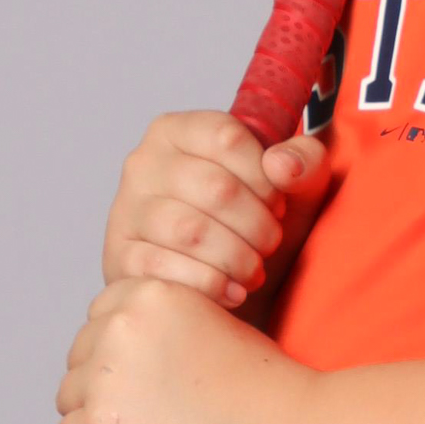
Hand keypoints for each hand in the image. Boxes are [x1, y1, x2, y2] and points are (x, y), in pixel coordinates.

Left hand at [55, 275, 311, 423]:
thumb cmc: (265, 390)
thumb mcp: (213, 326)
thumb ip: (163, 328)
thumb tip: (115, 356)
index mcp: (151, 291)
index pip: (102, 316)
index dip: (127, 352)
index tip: (158, 379)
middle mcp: (121, 324)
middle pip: (81, 357)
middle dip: (109, 384)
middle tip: (160, 414)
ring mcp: (107, 375)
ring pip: (71, 398)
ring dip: (101, 419)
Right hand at [102, 111, 330, 306]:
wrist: (217, 283)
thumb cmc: (254, 222)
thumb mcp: (293, 185)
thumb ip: (304, 161)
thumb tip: (282, 167)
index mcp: (178, 130)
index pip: (228, 137)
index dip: (265, 176)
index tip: (277, 202)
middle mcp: (143, 163)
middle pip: (216, 188)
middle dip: (258, 224)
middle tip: (270, 243)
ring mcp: (126, 210)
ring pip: (190, 231)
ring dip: (237, 258)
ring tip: (254, 270)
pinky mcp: (120, 257)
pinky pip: (165, 270)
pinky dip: (211, 286)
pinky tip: (233, 293)